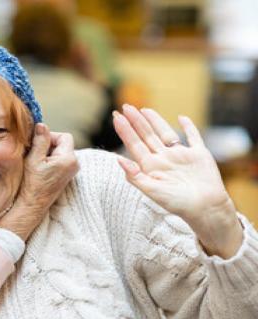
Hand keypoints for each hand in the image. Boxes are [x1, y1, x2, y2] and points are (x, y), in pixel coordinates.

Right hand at [0, 123, 78, 240]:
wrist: (32, 205)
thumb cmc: (32, 185)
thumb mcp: (34, 159)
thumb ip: (40, 140)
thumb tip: (42, 125)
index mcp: (70, 159)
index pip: (64, 136)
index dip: (50, 136)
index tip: (37, 144)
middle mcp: (74, 164)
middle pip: (63, 144)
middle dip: (48, 145)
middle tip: (35, 153)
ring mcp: (71, 171)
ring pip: (60, 152)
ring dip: (47, 153)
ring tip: (36, 163)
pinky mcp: (66, 175)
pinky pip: (59, 160)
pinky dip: (49, 160)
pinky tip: (39, 168)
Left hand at [113, 105, 242, 257]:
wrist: (205, 208)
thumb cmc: (178, 203)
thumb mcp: (152, 191)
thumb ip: (135, 176)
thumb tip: (118, 160)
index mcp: (151, 167)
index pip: (134, 145)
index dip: (125, 131)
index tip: (116, 117)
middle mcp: (163, 160)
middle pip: (146, 136)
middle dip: (136, 122)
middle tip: (125, 106)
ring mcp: (180, 156)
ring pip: (165, 134)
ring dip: (155, 121)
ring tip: (143, 110)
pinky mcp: (198, 154)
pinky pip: (193, 137)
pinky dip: (188, 127)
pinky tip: (181, 118)